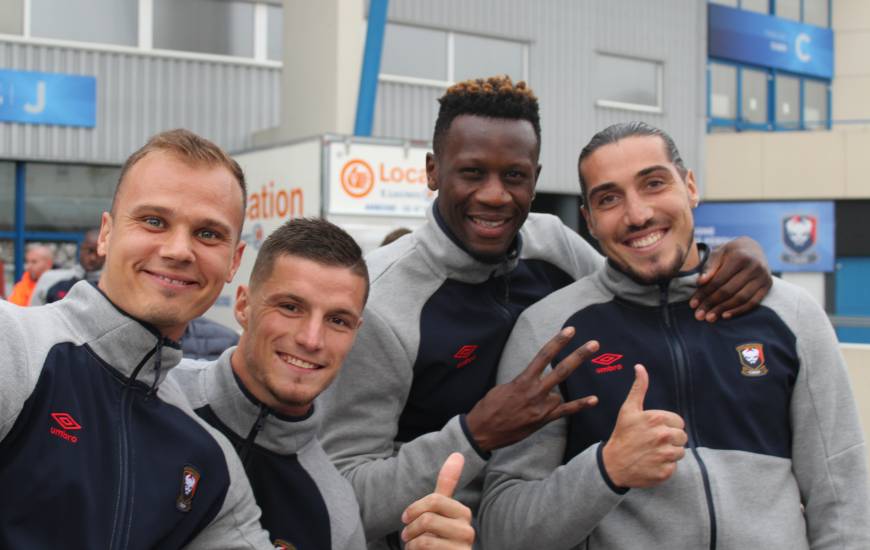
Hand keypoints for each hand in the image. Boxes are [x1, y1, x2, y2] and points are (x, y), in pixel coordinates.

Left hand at [401, 453, 474, 549]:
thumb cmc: (437, 536)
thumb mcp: (440, 510)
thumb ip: (447, 483)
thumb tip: (458, 453)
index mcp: (464, 513)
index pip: (435, 500)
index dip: (415, 508)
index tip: (406, 518)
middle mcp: (468, 530)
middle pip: (427, 519)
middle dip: (411, 528)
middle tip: (407, 535)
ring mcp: (463, 547)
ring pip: (425, 538)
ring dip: (411, 543)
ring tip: (414, 546)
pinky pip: (426, 548)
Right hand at [465, 328, 599, 451]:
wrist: (483, 430)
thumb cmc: (489, 407)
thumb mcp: (503, 388)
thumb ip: (521, 382)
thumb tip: (532, 379)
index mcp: (522, 380)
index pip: (544, 355)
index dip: (558, 341)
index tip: (570, 331)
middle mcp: (534, 391)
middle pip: (562, 370)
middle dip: (579, 356)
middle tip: (595, 344)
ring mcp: (541, 407)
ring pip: (560, 393)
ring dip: (552, 396)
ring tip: (530, 405)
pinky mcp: (543, 420)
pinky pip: (565, 411)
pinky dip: (580, 405)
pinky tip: (594, 399)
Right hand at [602, 365, 686, 488]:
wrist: (612, 464)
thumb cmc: (622, 435)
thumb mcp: (628, 409)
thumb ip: (638, 388)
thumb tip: (640, 367)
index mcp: (657, 419)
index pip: (679, 422)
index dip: (668, 426)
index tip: (654, 430)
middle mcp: (663, 436)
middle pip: (682, 437)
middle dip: (671, 440)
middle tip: (654, 442)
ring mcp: (664, 455)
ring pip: (680, 452)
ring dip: (669, 453)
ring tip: (653, 453)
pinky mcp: (665, 472)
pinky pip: (674, 467)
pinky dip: (665, 466)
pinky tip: (653, 463)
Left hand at [691, 236, 771, 321]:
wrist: (753, 248)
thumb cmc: (731, 252)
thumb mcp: (718, 254)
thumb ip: (710, 267)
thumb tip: (700, 282)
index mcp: (739, 257)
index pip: (718, 280)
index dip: (704, 293)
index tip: (692, 304)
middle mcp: (754, 267)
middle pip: (729, 291)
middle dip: (712, 304)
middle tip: (699, 316)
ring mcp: (763, 277)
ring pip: (741, 298)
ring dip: (724, 310)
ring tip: (710, 318)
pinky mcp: (768, 285)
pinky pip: (753, 302)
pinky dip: (739, 311)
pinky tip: (725, 316)